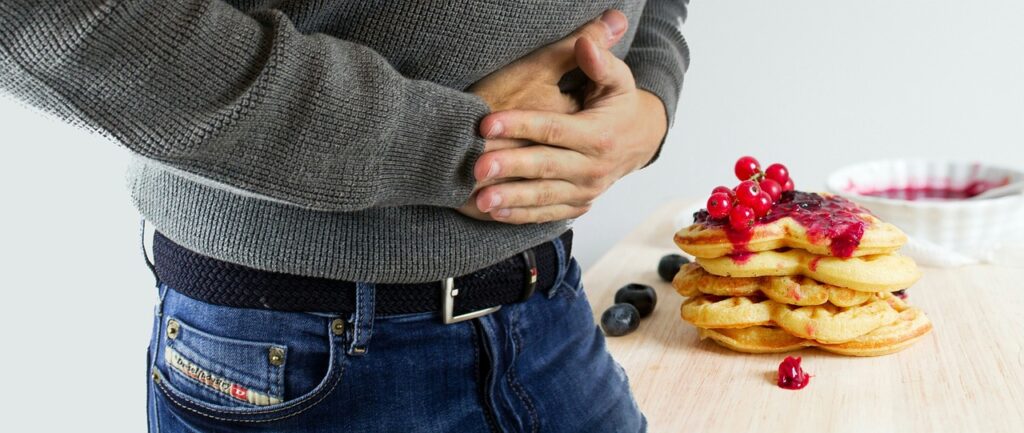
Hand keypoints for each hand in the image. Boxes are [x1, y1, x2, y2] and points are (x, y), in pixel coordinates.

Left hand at [458, 10, 629, 220]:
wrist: (640, 141)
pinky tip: (495, 212)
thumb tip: (584, 42)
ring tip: (480, 199)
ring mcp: (586, 190)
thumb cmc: (619, 105)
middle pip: (545, 166)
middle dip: (509, 167)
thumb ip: (600, 62)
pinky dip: (521, 215)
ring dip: (511, 199)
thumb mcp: (618, 80)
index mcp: (598, 136)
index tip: (486, 123)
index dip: (520, 125)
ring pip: (544, 196)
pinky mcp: (578, 205)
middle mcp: (593, 168)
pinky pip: (547, 213)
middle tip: (476, 167)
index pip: (554, 130)